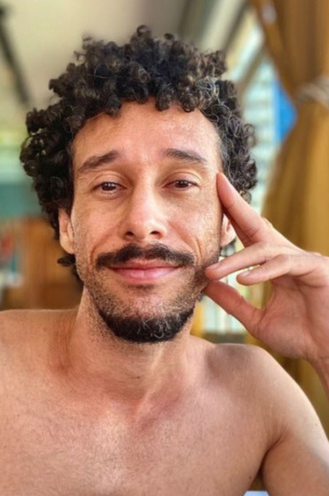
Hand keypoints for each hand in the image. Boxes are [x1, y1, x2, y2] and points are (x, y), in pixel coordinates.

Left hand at [204, 173, 328, 365]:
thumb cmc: (300, 336)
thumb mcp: (256, 319)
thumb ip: (233, 302)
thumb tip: (206, 285)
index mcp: (272, 265)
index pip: (247, 235)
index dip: (230, 216)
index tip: (211, 197)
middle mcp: (286, 257)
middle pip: (256, 224)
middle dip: (236, 204)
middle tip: (216, 183)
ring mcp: (302, 260)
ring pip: (264, 249)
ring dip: (236, 260)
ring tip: (212, 272)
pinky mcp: (315, 269)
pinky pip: (284, 264)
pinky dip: (263, 271)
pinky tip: (244, 280)